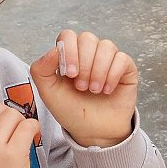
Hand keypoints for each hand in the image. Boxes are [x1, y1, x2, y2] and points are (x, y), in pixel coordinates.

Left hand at [30, 30, 137, 146]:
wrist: (93, 132)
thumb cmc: (71, 111)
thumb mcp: (48, 93)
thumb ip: (41, 70)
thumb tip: (54, 50)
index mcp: (69, 55)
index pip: (68, 35)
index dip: (69, 51)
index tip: (69, 74)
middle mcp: (89, 53)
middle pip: (88, 38)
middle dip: (84, 64)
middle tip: (81, 87)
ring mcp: (108, 59)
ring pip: (106, 46)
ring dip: (98, 71)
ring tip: (94, 91)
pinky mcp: (125, 68)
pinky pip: (122, 58)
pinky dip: (113, 75)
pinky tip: (107, 90)